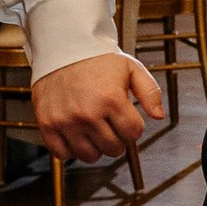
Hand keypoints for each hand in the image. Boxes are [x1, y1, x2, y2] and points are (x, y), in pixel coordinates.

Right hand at [32, 51, 164, 161]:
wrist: (63, 49)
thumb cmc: (97, 60)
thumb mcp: (131, 68)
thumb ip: (150, 92)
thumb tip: (159, 116)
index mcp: (111, 99)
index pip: (133, 134)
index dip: (133, 128)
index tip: (126, 119)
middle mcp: (87, 113)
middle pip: (113, 148)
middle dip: (117, 139)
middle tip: (111, 125)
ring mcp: (66, 121)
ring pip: (90, 156)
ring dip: (96, 148)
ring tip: (95, 132)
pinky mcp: (47, 124)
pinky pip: (62, 154)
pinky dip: (71, 150)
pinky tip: (76, 136)